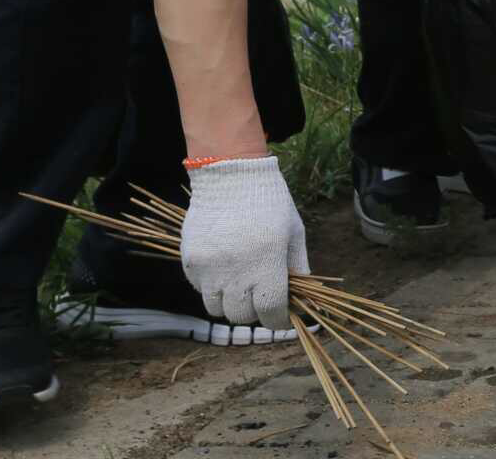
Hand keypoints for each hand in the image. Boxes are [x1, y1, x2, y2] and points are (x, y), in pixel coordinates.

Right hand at [181, 156, 308, 331]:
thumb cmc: (270, 203)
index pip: (271, 311)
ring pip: (216, 309)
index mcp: (267, 263)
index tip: (281, 316)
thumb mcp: (293, 232)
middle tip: (260, 295)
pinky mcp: (191, 262)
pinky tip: (222, 267)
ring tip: (239, 284)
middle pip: (242, 316)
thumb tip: (304, 300)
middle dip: (254, 311)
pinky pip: (200, 289)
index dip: (278, 320)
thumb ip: (298, 268)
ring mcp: (209, 269)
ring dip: (230, 303)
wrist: (231, 175)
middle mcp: (236, 272)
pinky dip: (212, 287)